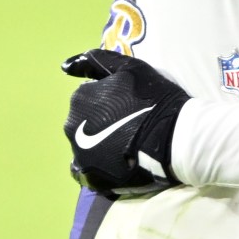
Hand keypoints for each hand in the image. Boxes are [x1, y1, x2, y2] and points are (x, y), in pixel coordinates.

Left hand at [61, 49, 189, 197]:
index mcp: (80, 99)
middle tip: (129, 125)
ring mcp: (79, 154)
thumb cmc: (154, 99)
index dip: (109, 100)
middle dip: (100, 122)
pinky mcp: (90, 177)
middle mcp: (72, 126)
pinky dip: (96, 166)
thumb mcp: (130, 67)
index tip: (128, 105)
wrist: (173, 139)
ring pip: (84, 146)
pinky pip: (85, 171)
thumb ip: (97, 61)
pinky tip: (114, 163)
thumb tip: (65, 65)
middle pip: (83, 121)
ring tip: (126, 146)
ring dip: (99, 144)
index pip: (89, 97)